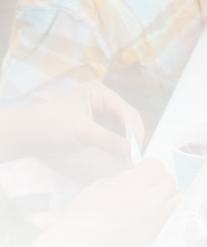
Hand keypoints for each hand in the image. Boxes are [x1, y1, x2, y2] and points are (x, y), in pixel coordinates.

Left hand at [1, 82, 142, 162]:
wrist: (27, 135)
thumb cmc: (49, 125)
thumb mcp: (80, 131)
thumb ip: (105, 139)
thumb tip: (128, 149)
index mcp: (98, 92)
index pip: (123, 108)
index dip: (133, 127)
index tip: (138, 144)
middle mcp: (101, 100)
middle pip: (125, 116)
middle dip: (131, 134)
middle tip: (137, 152)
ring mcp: (98, 113)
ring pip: (120, 126)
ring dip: (125, 140)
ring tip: (131, 155)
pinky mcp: (94, 126)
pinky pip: (111, 133)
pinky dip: (116, 143)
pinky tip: (121, 153)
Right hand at [50, 159, 178, 246]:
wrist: (78, 245)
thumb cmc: (85, 214)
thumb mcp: (106, 183)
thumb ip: (130, 177)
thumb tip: (143, 174)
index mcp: (137, 185)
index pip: (157, 165)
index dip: (149, 165)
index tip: (143, 168)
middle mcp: (151, 202)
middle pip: (169, 180)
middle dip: (158, 179)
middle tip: (146, 184)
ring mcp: (156, 221)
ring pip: (178, 198)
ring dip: (168, 195)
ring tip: (153, 198)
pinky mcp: (155, 236)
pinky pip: (171, 218)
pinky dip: (165, 214)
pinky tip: (150, 215)